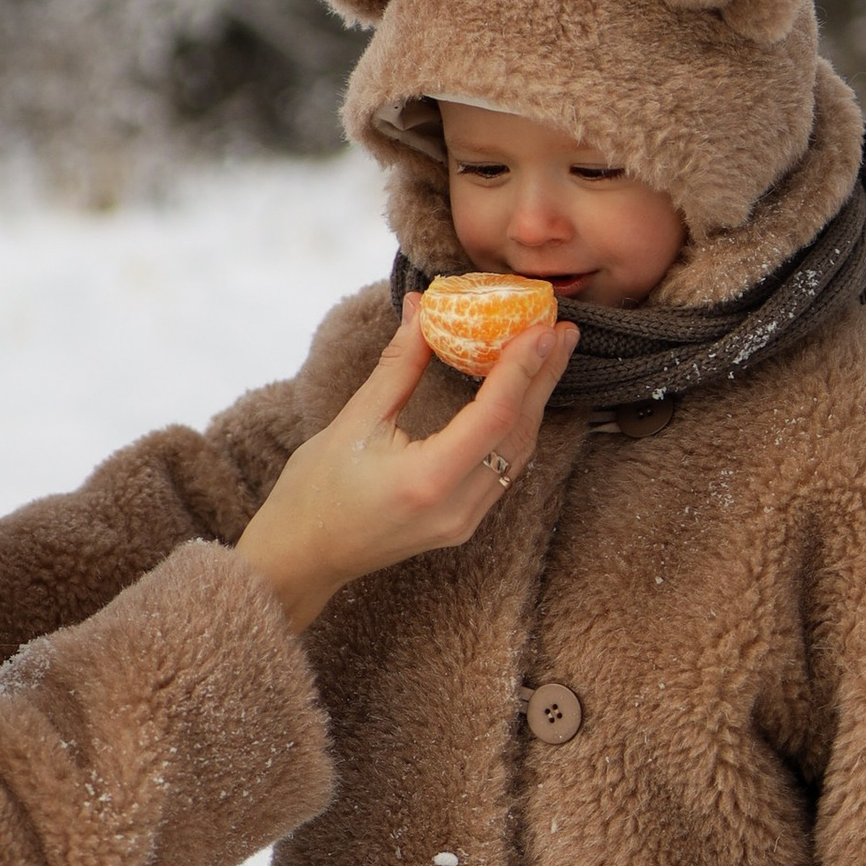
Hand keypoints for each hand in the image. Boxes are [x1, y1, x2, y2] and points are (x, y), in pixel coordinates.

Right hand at [233, 303, 575, 635]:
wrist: (302, 558)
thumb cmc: (314, 492)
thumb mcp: (354, 421)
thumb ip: (399, 366)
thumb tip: (423, 308)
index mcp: (427, 481)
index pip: (493, 417)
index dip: (521, 369)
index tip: (541, 328)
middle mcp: (456, 507)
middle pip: (518, 433)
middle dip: (543, 378)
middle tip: (563, 330)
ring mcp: (464, 522)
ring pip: (518, 454)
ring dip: (535, 402)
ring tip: (548, 355)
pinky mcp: (463, 524)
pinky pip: (504, 470)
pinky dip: (516, 427)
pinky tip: (520, 396)